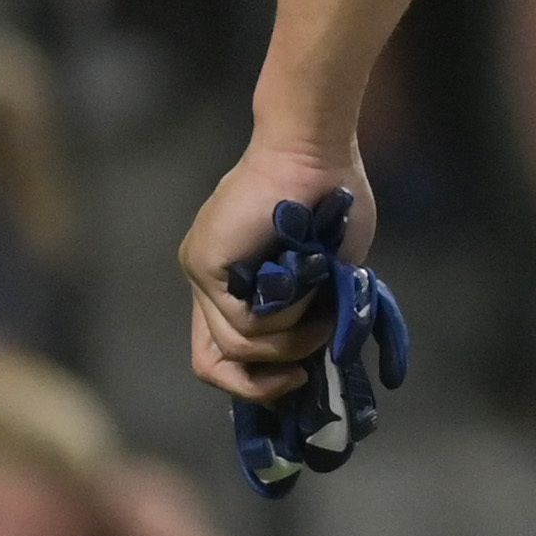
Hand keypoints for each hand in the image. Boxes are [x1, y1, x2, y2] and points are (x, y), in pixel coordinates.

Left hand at [181, 141, 369, 402]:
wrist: (315, 151)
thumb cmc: (334, 197)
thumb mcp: (328, 268)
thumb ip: (314, 306)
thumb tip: (318, 355)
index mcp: (235, 286)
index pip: (221, 355)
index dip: (256, 382)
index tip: (300, 378)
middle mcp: (209, 286)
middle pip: (213, 364)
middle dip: (261, 384)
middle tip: (300, 376)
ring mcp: (201, 275)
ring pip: (237, 347)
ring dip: (290, 340)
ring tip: (320, 310)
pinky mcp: (205, 265)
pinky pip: (242, 321)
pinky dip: (285, 312)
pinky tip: (305, 282)